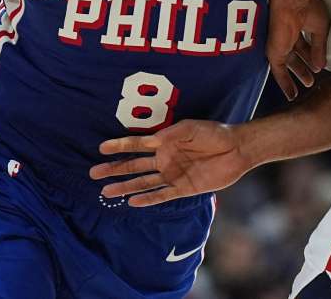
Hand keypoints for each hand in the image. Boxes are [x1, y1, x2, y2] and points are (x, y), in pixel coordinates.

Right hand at [89, 120, 250, 206]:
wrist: (237, 149)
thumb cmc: (214, 133)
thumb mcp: (192, 128)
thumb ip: (172, 134)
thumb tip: (153, 140)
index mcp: (164, 142)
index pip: (136, 144)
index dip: (119, 146)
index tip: (101, 148)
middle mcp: (165, 159)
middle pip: (134, 166)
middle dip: (114, 169)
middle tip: (93, 173)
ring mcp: (173, 175)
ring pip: (143, 182)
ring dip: (126, 187)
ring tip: (106, 191)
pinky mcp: (184, 189)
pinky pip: (162, 195)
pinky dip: (148, 199)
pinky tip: (132, 202)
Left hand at [265, 0, 328, 100]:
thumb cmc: (307, 5)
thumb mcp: (319, 30)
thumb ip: (319, 48)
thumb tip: (321, 65)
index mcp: (297, 28)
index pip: (303, 46)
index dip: (311, 58)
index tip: (317, 68)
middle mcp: (286, 36)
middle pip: (294, 57)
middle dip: (302, 69)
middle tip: (309, 81)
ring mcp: (280, 44)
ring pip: (286, 65)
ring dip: (293, 78)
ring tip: (299, 91)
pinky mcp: (274, 51)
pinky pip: (278, 70)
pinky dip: (284, 83)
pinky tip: (291, 93)